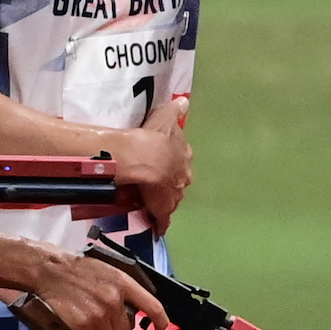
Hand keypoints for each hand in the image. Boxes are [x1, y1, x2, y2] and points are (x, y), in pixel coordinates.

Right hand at [30, 249, 167, 329]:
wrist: (49, 270)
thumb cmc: (76, 269)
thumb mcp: (107, 269)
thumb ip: (124, 288)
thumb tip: (137, 309)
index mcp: (122, 282)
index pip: (151, 306)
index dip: (160, 320)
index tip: (161, 328)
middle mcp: (113, 299)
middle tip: (102, 321)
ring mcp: (98, 314)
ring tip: (88, 324)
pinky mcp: (83, 326)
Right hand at [108, 97, 192, 233]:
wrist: (146, 159)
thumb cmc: (155, 137)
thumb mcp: (165, 117)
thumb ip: (175, 110)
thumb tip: (184, 101)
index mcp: (183, 156)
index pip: (181, 160)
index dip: (172, 162)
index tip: (165, 162)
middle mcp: (183, 176)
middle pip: (179, 180)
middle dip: (171, 181)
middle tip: (159, 181)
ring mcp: (175, 194)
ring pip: (171, 198)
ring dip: (164, 199)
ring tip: (153, 200)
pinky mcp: (164, 210)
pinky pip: (163, 219)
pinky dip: (161, 223)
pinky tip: (158, 229)